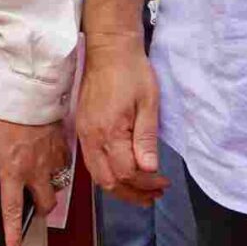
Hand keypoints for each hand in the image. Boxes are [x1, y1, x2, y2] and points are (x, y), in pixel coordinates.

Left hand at [0, 112, 67, 245]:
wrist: (28, 90)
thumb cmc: (2, 113)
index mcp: (13, 172)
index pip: (12, 211)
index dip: (12, 234)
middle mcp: (36, 171)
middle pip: (44, 205)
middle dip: (38, 211)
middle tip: (29, 206)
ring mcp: (52, 160)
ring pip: (56, 186)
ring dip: (47, 188)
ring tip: (35, 179)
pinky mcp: (62, 147)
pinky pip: (62, 166)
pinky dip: (55, 168)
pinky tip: (44, 158)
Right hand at [77, 41, 166, 204]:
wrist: (108, 50)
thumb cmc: (132, 72)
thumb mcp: (149, 103)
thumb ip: (146, 138)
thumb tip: (149, 170)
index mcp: (110, 131)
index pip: (127, 172)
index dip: (147, 183)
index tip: (164, 182)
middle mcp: (91, 137)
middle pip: (109, 181)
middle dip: (133, 194)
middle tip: (155, 195)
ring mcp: (83, 134)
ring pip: (97, 175)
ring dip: (120, 188)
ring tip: (142, 191)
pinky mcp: (82, 129)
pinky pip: (92, 163)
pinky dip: (108, 175)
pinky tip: (124, 174)